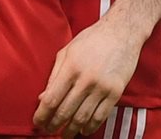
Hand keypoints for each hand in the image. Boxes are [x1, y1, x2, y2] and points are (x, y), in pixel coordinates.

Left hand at [34, 17, 143, 136]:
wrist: (122, 31)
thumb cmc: (92, 39)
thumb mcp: (68, 51)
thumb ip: (54, 75)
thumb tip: (42, 98)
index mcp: (71, 67)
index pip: (51, 99)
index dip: (42, 115)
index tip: (38, 122)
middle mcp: (86, 79)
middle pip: (65, 112)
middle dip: (54, 126)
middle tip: (49, 131)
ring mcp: (102, 86)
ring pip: (82, 118)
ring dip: (71, 130)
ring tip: (65, 134)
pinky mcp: (116, 92)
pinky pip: (101, 116)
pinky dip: (90, 127)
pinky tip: (83, 129)